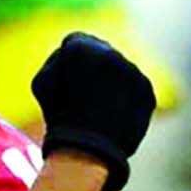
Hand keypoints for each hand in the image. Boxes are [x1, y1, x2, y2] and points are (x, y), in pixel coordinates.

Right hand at [32, 33, 156, 190]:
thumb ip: (57, 59)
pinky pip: (136, 91)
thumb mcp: (42, 83)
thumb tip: (71, 51)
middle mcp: (110, 52)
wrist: (87, 149)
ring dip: (113, 84)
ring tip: (101, 110)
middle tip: (87, 96)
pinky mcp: (147, 91)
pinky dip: (128, 101)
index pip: (77, 41)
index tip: (72, 78)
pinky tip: (116, 116)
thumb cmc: (58, 117)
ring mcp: (132, 71)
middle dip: (96, 70)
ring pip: (121, 72)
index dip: (72, 62)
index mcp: (80, 46)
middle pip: (102, 54)